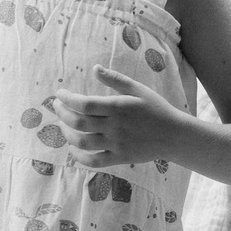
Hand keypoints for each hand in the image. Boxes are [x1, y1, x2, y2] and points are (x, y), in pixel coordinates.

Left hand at [53, 67, 189, 167]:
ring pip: (82, 142)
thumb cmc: (156, 109)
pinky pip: (93, 161)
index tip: (60, 94)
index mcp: (118, 107)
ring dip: (67, 133)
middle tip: (57, 106)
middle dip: (61, 113)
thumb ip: (115, 79)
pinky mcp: (119, 158)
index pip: (84, 104)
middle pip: (78, 122)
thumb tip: (94, 69)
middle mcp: (114, 126)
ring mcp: (116, 144)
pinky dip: (79, 157)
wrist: (174, 135)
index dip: (67, 99)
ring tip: (63, 125)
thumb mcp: (138, 89)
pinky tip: (73, 149)